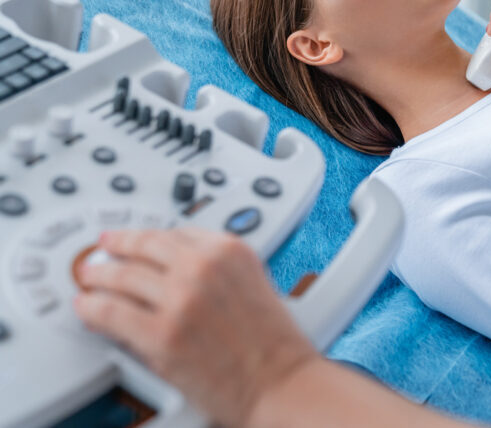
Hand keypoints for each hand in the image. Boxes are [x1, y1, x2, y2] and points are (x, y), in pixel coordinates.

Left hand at [74, 227, 316, 427]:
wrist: (281, 382)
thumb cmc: (273, 343)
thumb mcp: (253, 283)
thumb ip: (217, 268)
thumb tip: (175, 268)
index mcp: (229, 250)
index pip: (176, 231)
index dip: (148, 237)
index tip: (136, 240)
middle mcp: (203, 267)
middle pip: (145, 246)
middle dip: (118, 246)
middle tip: (104, 249)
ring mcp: (180, 299)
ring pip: (122, 276)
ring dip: (99, 274)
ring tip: (89, 276)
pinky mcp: (160, 334)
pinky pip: (111, 313)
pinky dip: (92, 308)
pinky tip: (86, 307)